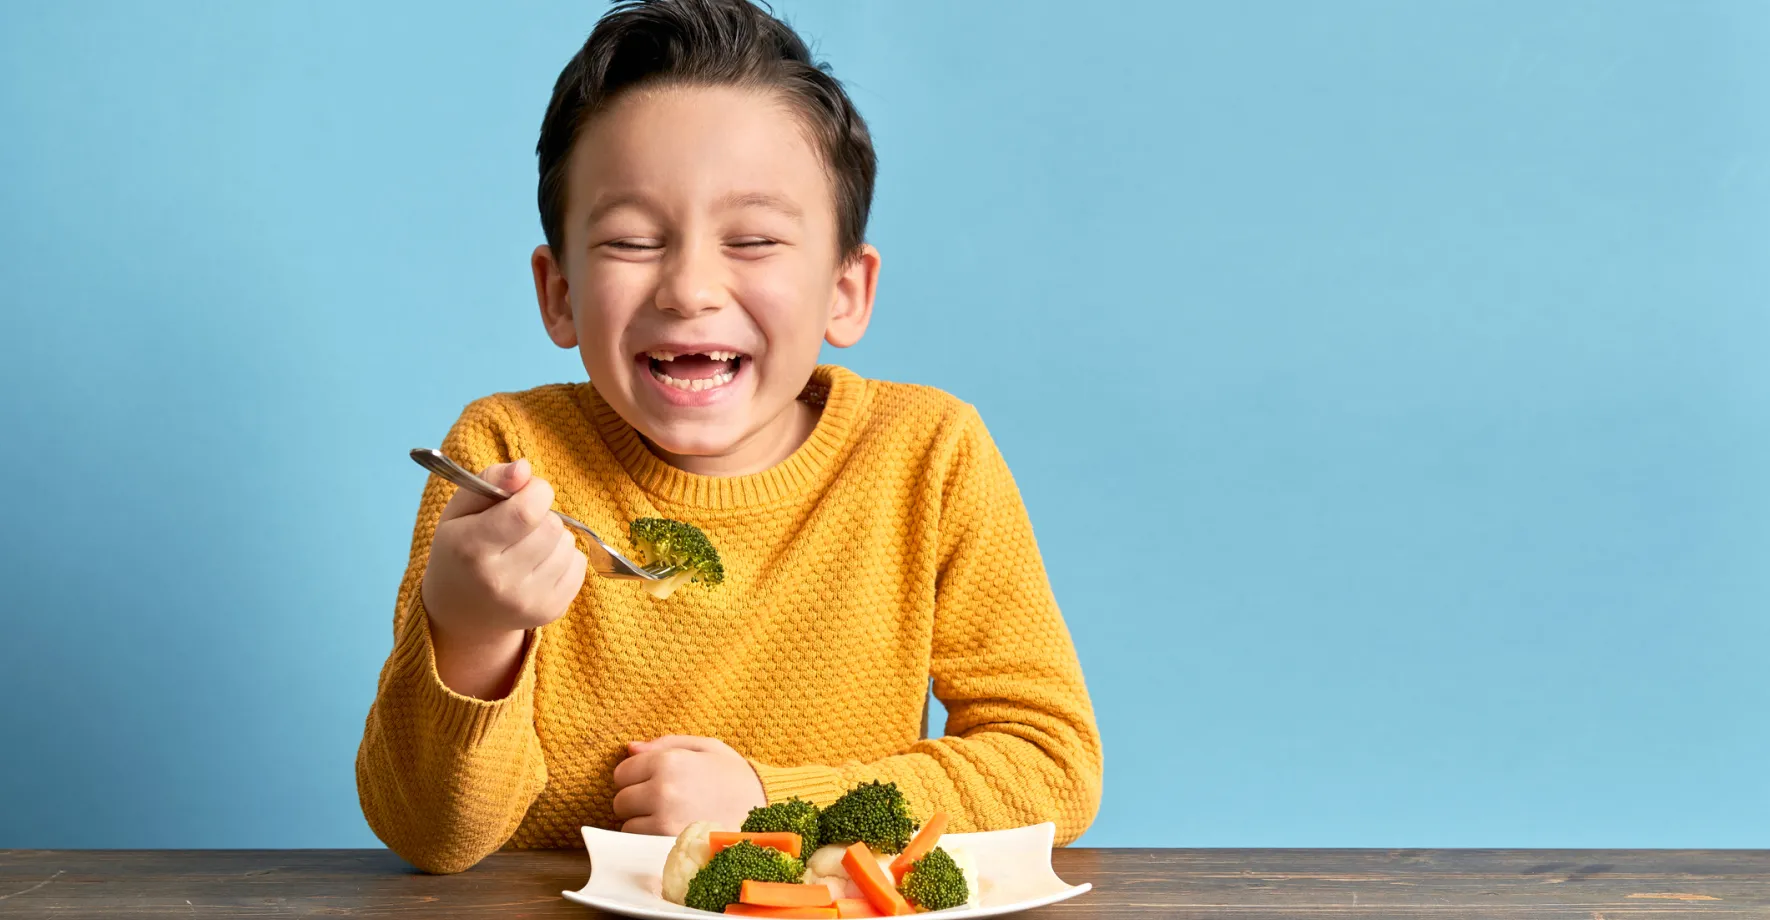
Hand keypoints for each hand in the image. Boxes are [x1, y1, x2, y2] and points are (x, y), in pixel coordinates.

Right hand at [420, 458, 587, 696]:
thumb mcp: (460, 509)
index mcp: (471, 548)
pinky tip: (539, 565)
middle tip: (520, 526)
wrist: (460, 611)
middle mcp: (499, 581)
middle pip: (552, 527)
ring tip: (528, 547)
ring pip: (569, 545)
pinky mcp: (550, 612)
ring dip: (554, 538)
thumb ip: (490, 479)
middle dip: (542, 516)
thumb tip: (525, 468)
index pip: (527, 511)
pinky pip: (580, 566)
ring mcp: (527, 601)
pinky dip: (565, 558)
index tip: (525, 492)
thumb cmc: (460, 550)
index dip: (536, 492)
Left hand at [611, 736, 767, 835]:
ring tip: (670, 815)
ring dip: (642, 821)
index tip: (652, 780)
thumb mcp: (705, 746)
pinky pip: (641, 842)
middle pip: (620, 800)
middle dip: (635, 800)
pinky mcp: (670, 844)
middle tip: (661, 799)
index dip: (635, 776)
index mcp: (668, 761)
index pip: (622, 772)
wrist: (764, 808)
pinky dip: (651, 838)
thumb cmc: (735, 775)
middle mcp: (662, 789)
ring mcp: (664, 820)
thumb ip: (665, 744)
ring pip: (627, 825)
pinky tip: (672, 829)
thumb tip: (629, 748)